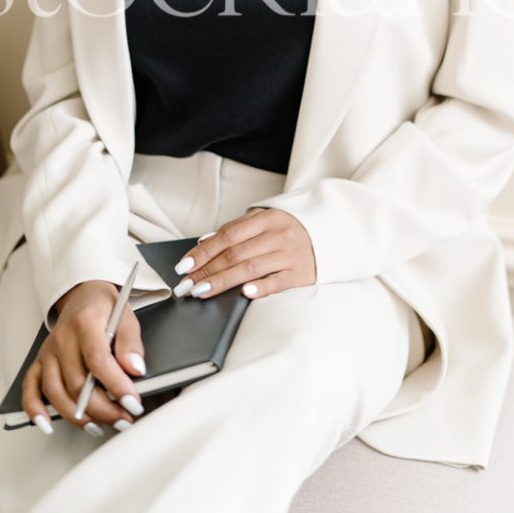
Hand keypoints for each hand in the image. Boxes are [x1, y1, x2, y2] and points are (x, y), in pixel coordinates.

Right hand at [22, 280, 146, 434]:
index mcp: (85, 322)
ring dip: (78, 416)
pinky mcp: (39, 363)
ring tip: (101, 425)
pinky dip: (35, 410)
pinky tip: (47, 425)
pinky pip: (30, 389)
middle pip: (77, 382)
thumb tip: (135, 369)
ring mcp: (48, 352)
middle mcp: (62, 338)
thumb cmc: (104, 307)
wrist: (82, 295)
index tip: (133, 403)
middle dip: (103, 408)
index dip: (116, 386)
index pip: (98, 360)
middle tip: (124, 418)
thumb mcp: (125, 316)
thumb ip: (131, 343)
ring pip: (55, 391)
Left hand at [173, 209, 315, 300]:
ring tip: (201, 292)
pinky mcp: (301, 274)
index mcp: (267, 218)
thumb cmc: (287, 232)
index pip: (228, 235)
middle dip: (207, 270)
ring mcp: (291, 254)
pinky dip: (260, 288)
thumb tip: (204, 243)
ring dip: (222, 281)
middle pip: (236, 253)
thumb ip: (237, 231)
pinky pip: (277, 283)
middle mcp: (279, 234)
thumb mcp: (264, 223)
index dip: (204, 251)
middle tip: (186, 285)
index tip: (184, 266)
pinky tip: (243, 294)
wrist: (329, 236)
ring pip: (251, 268)